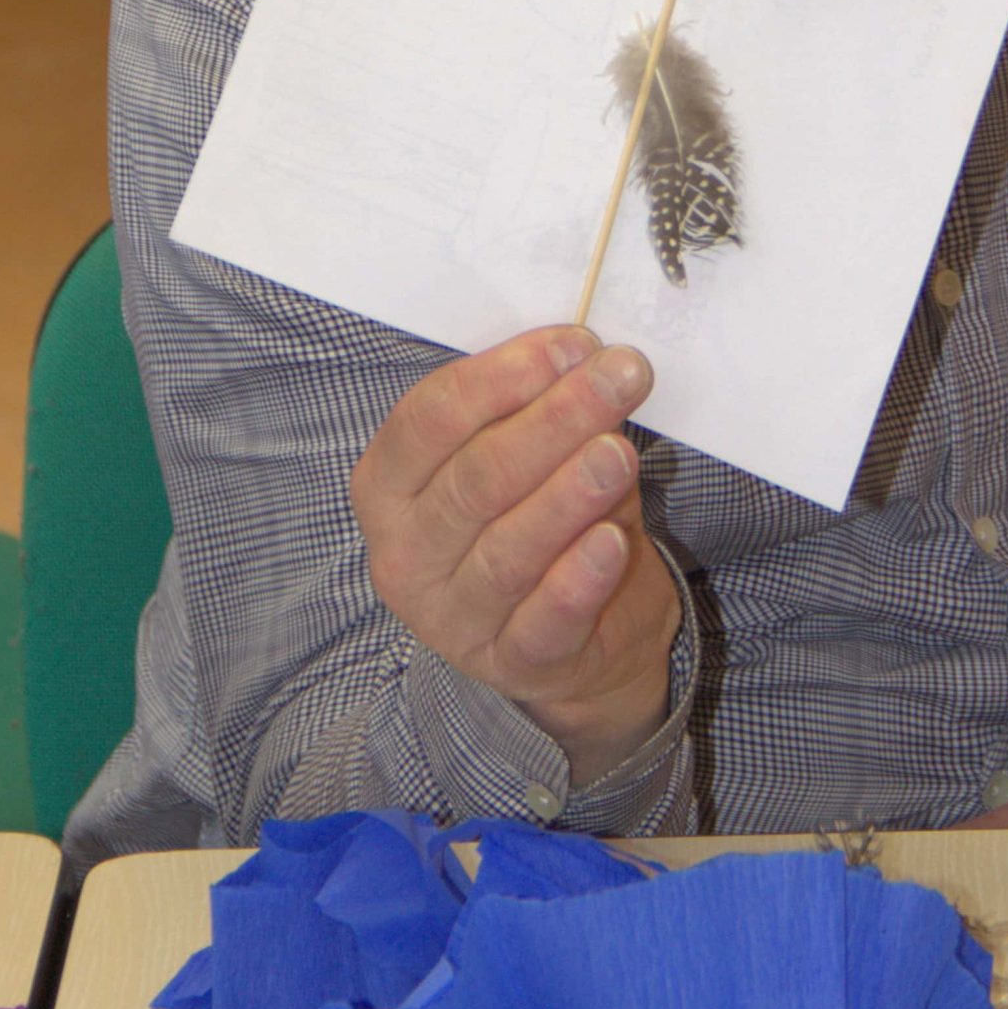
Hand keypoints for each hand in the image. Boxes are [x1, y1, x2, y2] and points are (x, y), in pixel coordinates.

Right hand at [351, 326, 679, 787]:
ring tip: (618, 453)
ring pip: (508, 551)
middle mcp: (406, 554)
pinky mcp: (513, 664)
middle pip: (476, 479)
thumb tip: (580, 354)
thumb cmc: (541, 510)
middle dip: (553, 421)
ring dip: (567, 496)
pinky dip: (578, 579)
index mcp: (389, 485)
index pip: (429, 419)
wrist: (585, 628)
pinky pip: (544, 620)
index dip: (501, 377)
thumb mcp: (526, 449)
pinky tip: (611, 541)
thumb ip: (536, 403)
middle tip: (618, 379)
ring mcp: (454, 618)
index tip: (573, 344)